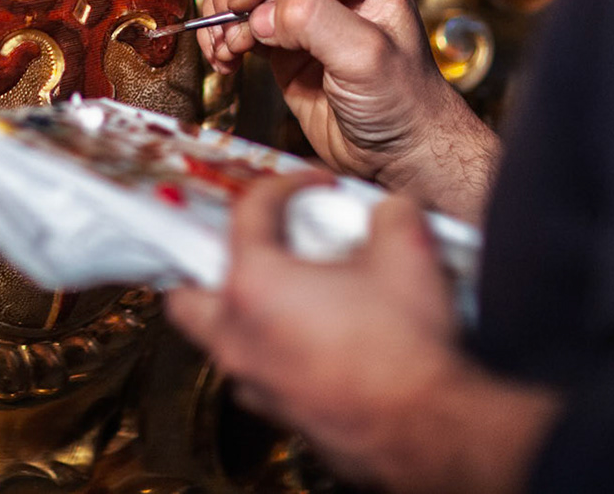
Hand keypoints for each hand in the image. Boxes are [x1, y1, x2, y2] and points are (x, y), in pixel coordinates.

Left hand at [165, 176, 558, 493]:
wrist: (427, 430)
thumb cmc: (405, 346)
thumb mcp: (407, 253)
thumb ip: (389, 215)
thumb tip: (388, 209)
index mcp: (253, 285)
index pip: (248, 212)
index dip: (285, 185)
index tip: (316, 184)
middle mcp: (236, 335)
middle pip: (187, 293)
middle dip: (206, 266)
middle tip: (245, 251)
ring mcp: (252, 381)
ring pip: (218, 341)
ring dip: (240, 314)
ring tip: (281, 297)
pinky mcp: (277, 415)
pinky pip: (255, 375)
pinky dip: (270, 353)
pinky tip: (308, 344)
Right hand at [199, 0, 495, 217]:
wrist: (400, 155)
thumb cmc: (404, 103)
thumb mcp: (366, 55)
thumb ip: (316, 21)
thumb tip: (262, 13)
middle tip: (230, 24)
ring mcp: (304, 9)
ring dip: (223, 16)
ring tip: (225, 51)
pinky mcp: (283, 41)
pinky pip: (238, 23)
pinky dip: (222, 38)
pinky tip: (226, 62)